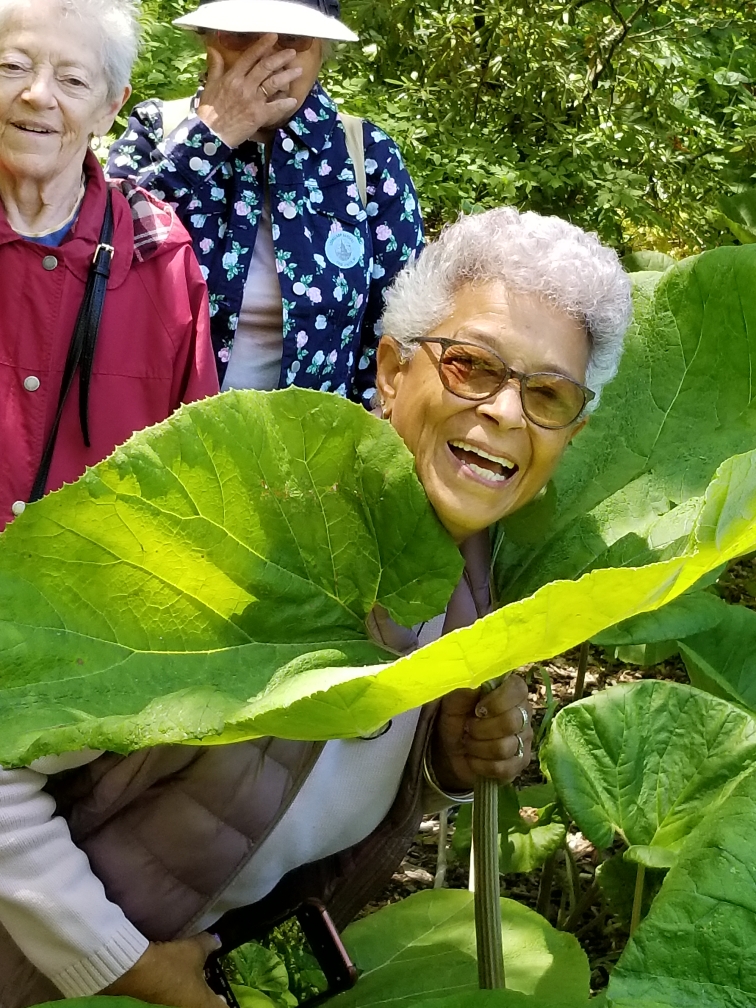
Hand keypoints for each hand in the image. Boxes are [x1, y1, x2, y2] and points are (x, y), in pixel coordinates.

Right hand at [102, 932, 225, 1007]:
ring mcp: (174, 1003)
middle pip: (208, 1005)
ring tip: (208, 978)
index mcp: (202, 1001)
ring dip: (201, 990)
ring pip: (194, 999)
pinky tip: (188, 973)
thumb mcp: (195, 949)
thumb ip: (209, 944)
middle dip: (216, 997)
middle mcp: (190, 1006)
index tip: (233, 997)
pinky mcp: (162, 996)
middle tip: (223, 988)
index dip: (229, 1004)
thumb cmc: (173, 963)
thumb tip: (217, 941)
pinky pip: (182, 993)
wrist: (137, 969)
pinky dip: (188, 985)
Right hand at [197, 33, 301, 146]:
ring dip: (288, 76)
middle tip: (291, 53)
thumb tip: (212, 48)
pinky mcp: (259, 115)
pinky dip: (286, 103)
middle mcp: (244, 85)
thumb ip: (215, 66)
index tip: (273, 37)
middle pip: (265, 67)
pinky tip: (294, 100)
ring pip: (274, 83)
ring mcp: (253, 100)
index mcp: (233, 77)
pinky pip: (276, 107)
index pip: (250, 56)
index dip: (262, 45)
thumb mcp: (210, 85)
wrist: (211, 134)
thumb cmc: (209, 111)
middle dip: (280, 58)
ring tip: (298, 70)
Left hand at [431, 674, 532, 790]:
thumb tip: (476, 685)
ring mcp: (524, 740)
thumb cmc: (456, 717)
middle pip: (511, 722)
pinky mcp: (520, 764)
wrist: (450, 749)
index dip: (497, 701)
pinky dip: (480, 765)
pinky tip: (473, 759)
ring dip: (477, 747)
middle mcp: (523, 714)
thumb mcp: (453, 701)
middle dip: (481, 728)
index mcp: (511, 691)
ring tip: (468, 742)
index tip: (478, 709)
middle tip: (468, 728)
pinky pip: (503, 768)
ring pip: (504, 748)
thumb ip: (464, 691)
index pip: (518, 689)